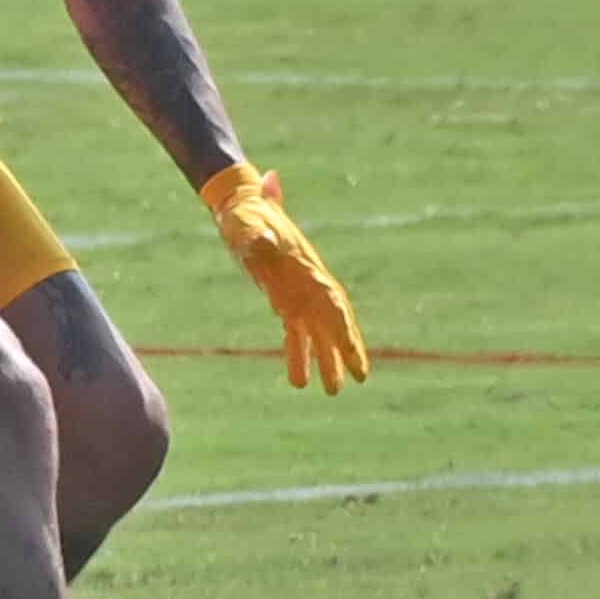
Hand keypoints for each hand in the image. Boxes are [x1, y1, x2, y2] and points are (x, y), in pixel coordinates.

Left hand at [200, 162, 370, 393]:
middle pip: (335, 321)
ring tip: (331, 391)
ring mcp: (298, 294)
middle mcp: (309, 284)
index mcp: (306, 268)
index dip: (344, 329)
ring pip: (318, 332)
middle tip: (359, 378)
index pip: (333, 303)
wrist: (240, 207)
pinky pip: (295, 333)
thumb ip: (258, 234)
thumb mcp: (249, 223)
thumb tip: (265, 240)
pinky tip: (298, 380)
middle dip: (347, 349)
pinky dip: (298, 355)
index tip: (352, 353)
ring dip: (325, 360)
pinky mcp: (284, 301)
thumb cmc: (245, 215)